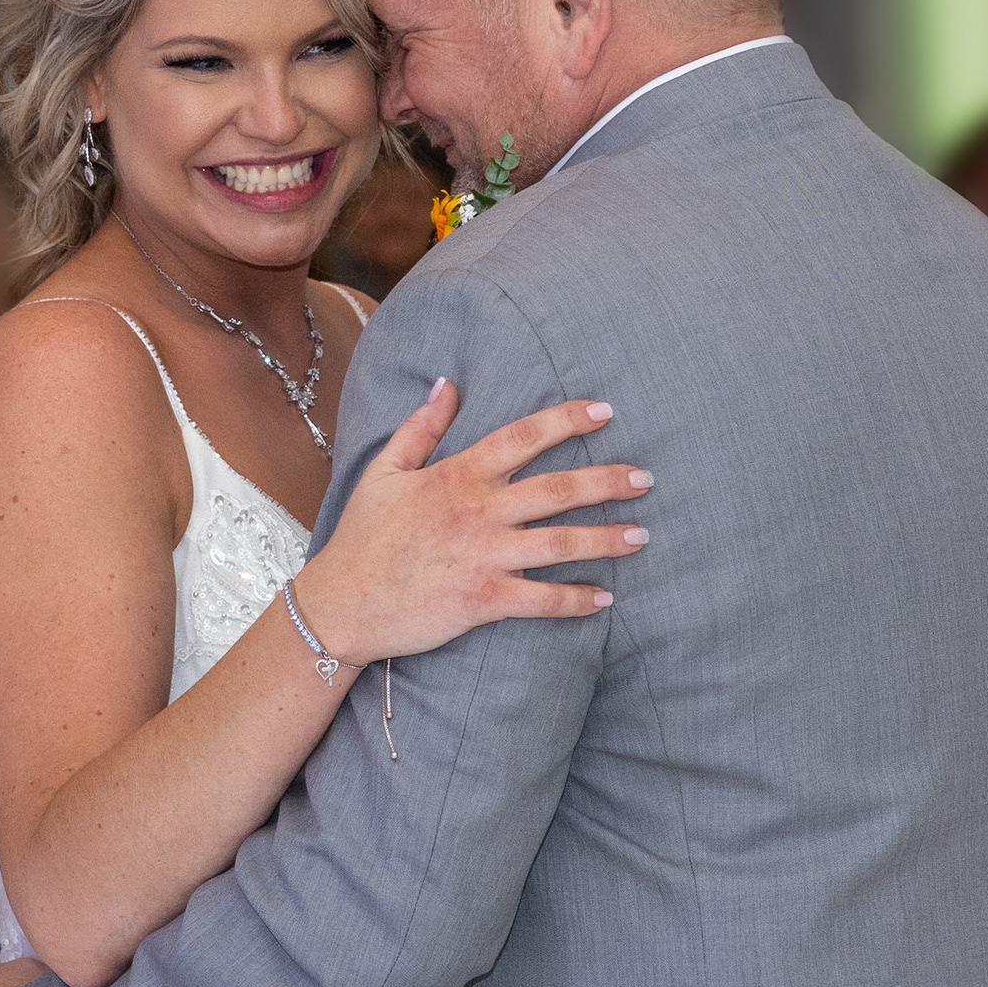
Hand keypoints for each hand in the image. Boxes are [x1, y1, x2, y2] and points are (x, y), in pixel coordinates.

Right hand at [285, 385, 645, 666]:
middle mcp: (477, 511)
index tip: (605, 410)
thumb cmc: (362, 537)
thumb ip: (421, 427)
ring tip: (642, 535)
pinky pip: (542, 599)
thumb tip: (446, 383)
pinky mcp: (483, 600)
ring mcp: (483, 556)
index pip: (523, 437)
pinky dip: (576, 600)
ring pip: (560, 544)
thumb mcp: (384, 471)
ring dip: (606, 539)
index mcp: (456, 475)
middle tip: (645, 478)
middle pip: (557, 489)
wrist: (341, 604)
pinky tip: (605, 598)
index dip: (567, 420)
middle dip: (607, 481)